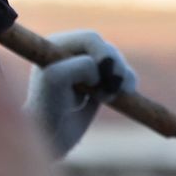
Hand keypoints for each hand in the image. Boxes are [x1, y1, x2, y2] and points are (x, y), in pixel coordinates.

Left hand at [25, 30, 139, 155]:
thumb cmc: (46, 108)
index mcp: (57, 45)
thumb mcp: (56, 80)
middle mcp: (72, 53)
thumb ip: (81, 65)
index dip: (103, 55)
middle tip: (112, 89)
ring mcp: (86, 69)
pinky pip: (123, 75)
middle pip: (107, 50)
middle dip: (114, 68)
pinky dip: (129, 82)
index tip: (104, 78)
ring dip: (122, 77)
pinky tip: (125, 92)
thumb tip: (103, 70)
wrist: (49, 137)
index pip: (91, 39)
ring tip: (113, 95)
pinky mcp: (99, 85)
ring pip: (117, 62)